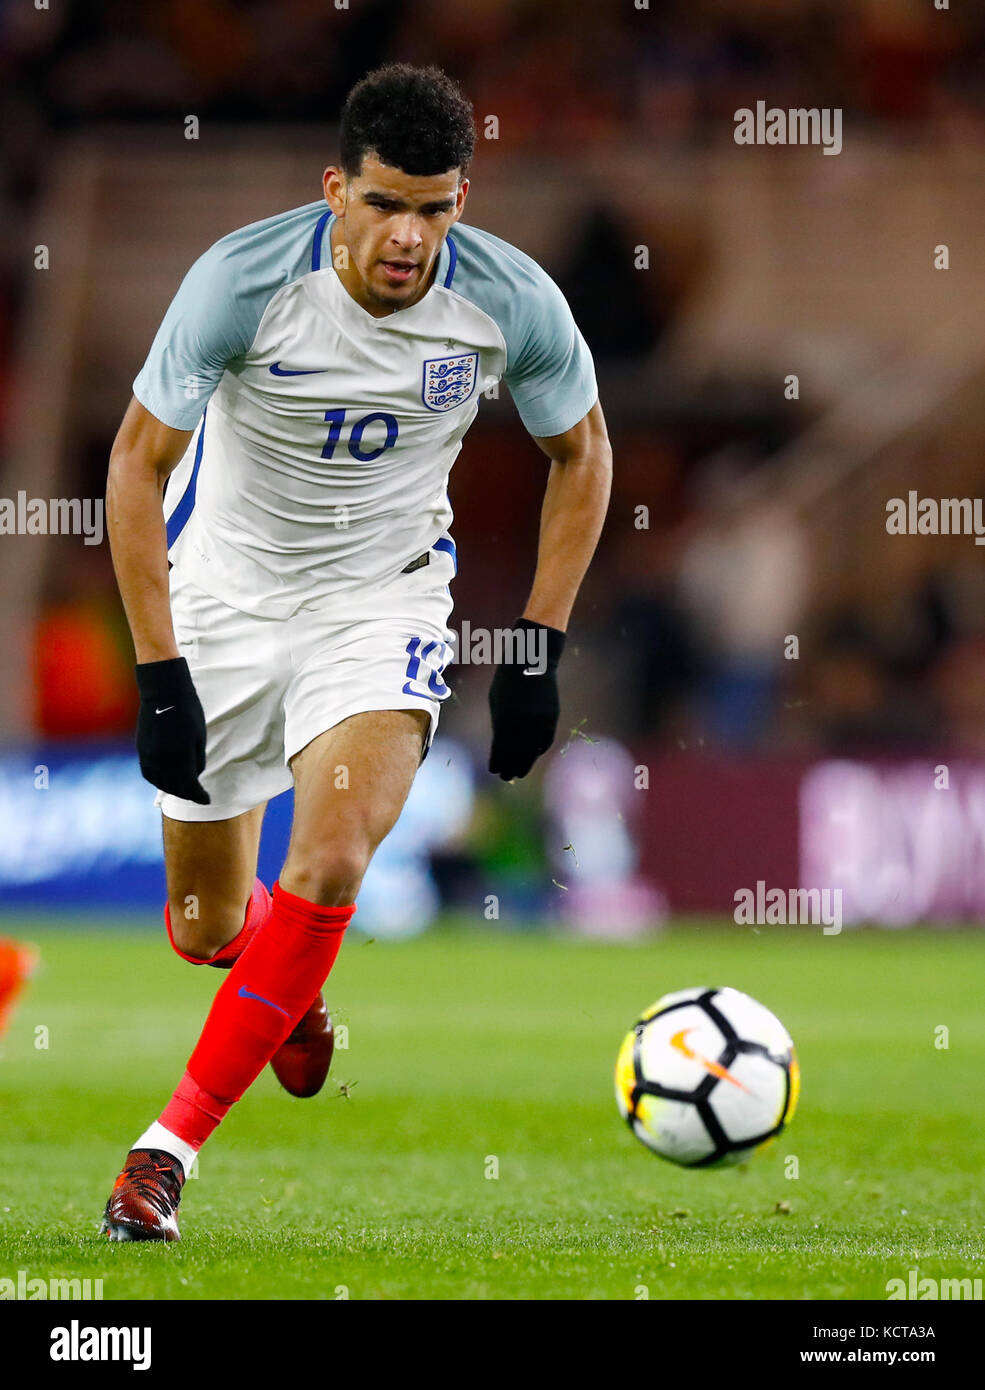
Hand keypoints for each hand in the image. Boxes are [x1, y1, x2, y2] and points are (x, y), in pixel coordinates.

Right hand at [135, 657, 209, 803]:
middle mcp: (163, 759)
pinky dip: (158, 781)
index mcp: (181, 756)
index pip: (190, 785)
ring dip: (173, 790)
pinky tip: (166, 781)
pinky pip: (148, 773)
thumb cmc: (188, 712)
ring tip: (183, 790)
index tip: (207, 800)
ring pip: (161, 783)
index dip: (199, 796)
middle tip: (198, 795)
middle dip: (188, 794)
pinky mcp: (142, 750)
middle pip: (176, 787)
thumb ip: (197, 760)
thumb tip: (194, 777)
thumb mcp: (199, 737)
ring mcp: (149, 755)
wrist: (164, 693)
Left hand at [488, 617, 565, 779]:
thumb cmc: (507, 681)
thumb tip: (500, 748)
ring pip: (533, 751)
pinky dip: (538, 750)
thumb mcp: (496, 701)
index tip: (493, 770)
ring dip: (525, 764)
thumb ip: (499, 725)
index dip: (497, 763)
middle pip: (517, 755)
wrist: (532, 661)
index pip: (501, 750)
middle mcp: (524, 724)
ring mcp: (540, 721)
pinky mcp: (552, 717)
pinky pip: (545, 740)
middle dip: (511, 768)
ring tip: (519, 773)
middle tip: (506, 777)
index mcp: (506, 719)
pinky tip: (533, 756)